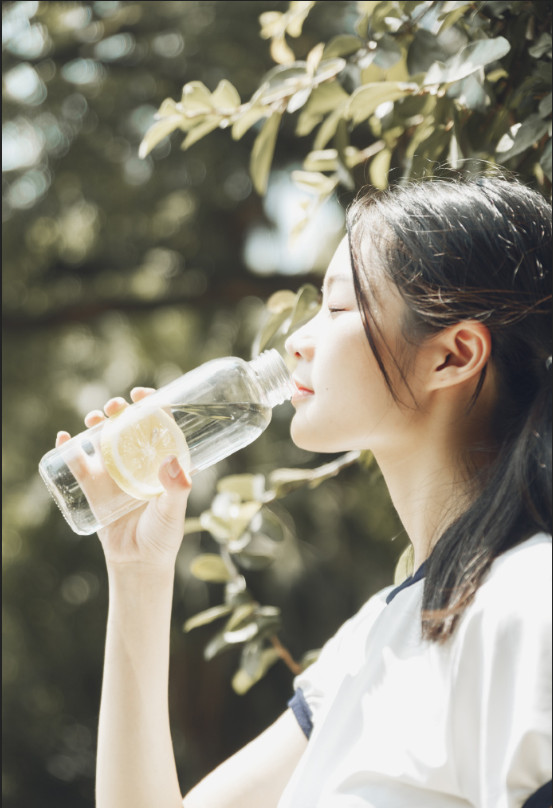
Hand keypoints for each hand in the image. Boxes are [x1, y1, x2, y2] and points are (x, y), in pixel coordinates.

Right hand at [56, 387, 191, 568]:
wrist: (137, 562)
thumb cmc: (163, 535)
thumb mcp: (173, 511)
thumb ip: (176, 488)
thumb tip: (172, 461)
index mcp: (161, 461)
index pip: (159, 423)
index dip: (151, 403)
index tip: (142, 395)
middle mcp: (138, 461)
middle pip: (128, 425)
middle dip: (119, 410)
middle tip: (115, 406)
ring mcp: (114, 472)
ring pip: (102, 438)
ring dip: (96, 422)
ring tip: (93, 419)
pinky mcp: (94, 486)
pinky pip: (78, 463)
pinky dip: (68, 448)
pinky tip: (64, 438)